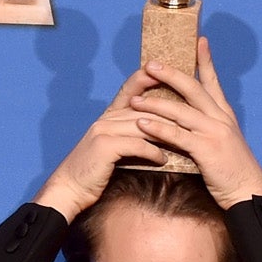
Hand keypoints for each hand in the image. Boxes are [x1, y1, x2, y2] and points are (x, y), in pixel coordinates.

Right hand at [34, 69, 171, 221]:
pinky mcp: (105, 146)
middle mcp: (106, 119)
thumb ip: (128, 138)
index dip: (148, 78)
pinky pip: (137, 144)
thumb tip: (155, 135)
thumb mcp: (110, 150)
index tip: (169, 71)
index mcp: (107, 116)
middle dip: (170, 108)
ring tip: (186, 139)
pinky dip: (153, 152)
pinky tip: (164, 160)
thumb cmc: (92, 173)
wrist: (68, 190)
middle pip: (144, 107)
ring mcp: (104, 130)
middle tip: (193, 113)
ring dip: (166, 133)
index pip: (130, 90)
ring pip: (144, 124)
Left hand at [125, 37, 261, 208]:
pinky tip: (142, 124)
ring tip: (134, 99)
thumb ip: (209, 130)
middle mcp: (220, 119)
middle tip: (150, 64)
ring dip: (155, 104)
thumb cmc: (233, 172)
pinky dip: (158, 129)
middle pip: (192, 89)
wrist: (248, 192)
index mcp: (225, 115)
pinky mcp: (206, 150)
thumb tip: (192, 124)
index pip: (213, 82)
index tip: (199, 40)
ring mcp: (214, 132)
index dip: (206, 61)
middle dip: (170, 74)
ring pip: (180, 111)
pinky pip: (177, 136)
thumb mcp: (224, 144)